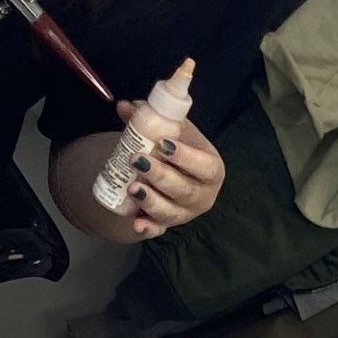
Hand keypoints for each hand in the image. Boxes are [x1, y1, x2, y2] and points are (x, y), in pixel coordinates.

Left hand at [119, 108, 225, 237]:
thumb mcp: (171, 132)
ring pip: (170, 212)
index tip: (163, 144)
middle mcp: (202, 195)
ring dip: (151, 201)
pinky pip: (158, 230)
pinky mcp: (166, 224)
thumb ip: (151, 118)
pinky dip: (147, 229)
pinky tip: (136, 224)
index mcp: (211, 170)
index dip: (186, 157)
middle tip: (137, 160)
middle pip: (184, 191)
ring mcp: (184, 213)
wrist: (172, 173)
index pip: (205, 167)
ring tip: (132, 186)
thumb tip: (125, 106)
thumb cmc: (176, 151)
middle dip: (160, 176)